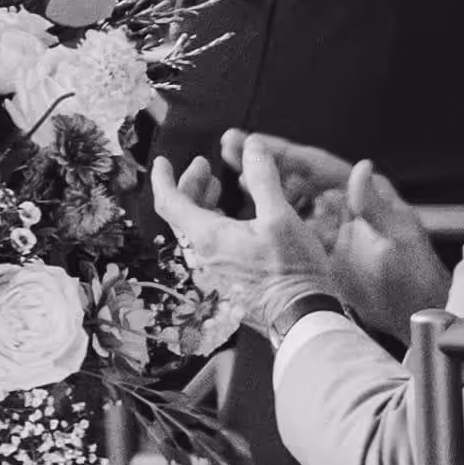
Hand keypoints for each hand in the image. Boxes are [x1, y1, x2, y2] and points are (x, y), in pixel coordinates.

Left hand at [153, 138, 347, 342]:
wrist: (301, 318)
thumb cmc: (293, 271)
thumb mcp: (281, 217)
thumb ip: (263, 178)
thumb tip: (253, 147)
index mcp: (207, 238)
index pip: (168, 202)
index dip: (163, 178)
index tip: (162, 162)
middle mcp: (200, 258)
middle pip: (180, 215)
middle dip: (188, 186)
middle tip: (203, 167)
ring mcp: (210, 275)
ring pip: (193, 232)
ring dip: (200, 205)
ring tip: (217, 189)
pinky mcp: (222, 285)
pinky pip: (206, 248)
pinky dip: (211, 226)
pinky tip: (232, 221)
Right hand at [235, 137, 449, 353]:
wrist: (414, 309)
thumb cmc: (412, 275)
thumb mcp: (396, 239)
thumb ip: (376, 206)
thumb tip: (362, 170)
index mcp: (362, 194)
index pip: (316, 165)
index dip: (284, 152)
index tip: (254, 140)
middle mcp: (343, 203)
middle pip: (297, 174)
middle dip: (264, 159)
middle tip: (230, 144)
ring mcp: (331, 224)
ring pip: (290, 196)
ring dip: (262, 182)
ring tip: (230, 169)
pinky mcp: (322, 246)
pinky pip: (290, 224)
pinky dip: (269, 212)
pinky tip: (247, 208)